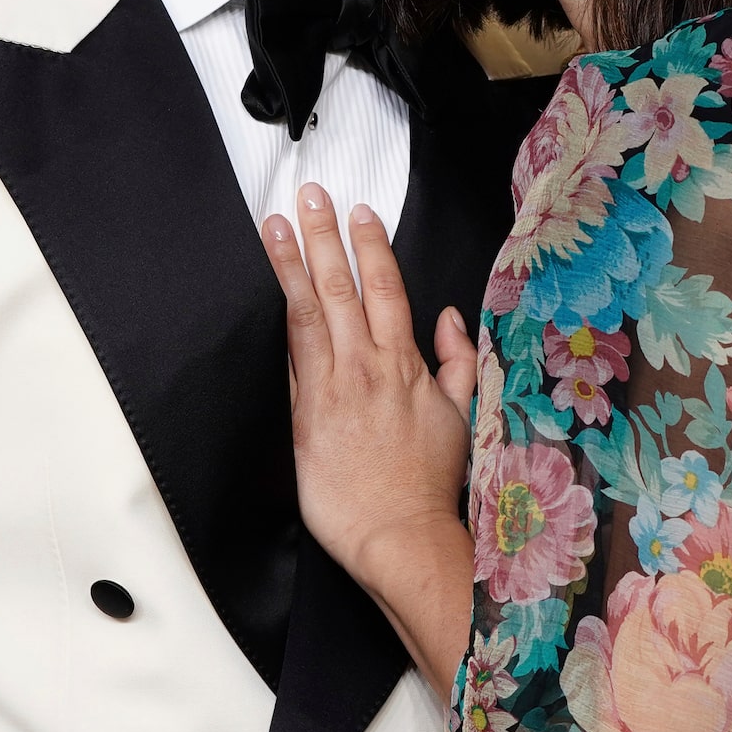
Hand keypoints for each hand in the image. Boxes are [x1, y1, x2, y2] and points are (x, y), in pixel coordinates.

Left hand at [263, 185, 476, 687]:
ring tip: (277, 224)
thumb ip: (456, 362)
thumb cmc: (429, 487)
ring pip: (312, 310)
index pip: (388, 291)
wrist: (402, 537)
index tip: (359, 214)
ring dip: (294, 261)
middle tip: (311, 194)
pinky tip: (269, 289)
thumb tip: (451, 318)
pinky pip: (293, 352)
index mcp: (409, 366)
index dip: (372, 247)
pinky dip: (282, 314)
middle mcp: (372, 368)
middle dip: (326, 236)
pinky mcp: (307, 414)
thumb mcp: (462, 416)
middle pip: (345, 287)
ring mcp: (336, 388)